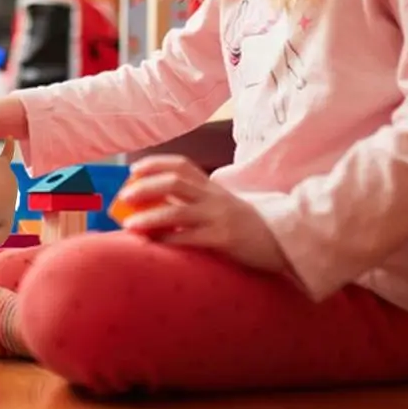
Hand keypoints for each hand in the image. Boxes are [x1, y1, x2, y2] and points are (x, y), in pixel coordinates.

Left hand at [118, 156, 287, 273]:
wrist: (282, 240)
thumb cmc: (243, 225)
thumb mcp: (219, 205)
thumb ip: (192, 200)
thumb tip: (153, 203)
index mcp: (211, 186)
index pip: (180, 165)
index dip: (154, 164)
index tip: (133, 171)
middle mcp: (213, 197)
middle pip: (174, 182)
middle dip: (145, 187)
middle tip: (125, 196)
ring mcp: (218, 217)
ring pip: (178, 211)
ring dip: (150, 217)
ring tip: (129, 225)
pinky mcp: (224, 239)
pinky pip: (190, 238)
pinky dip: (169, 240)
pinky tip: (153, 244)